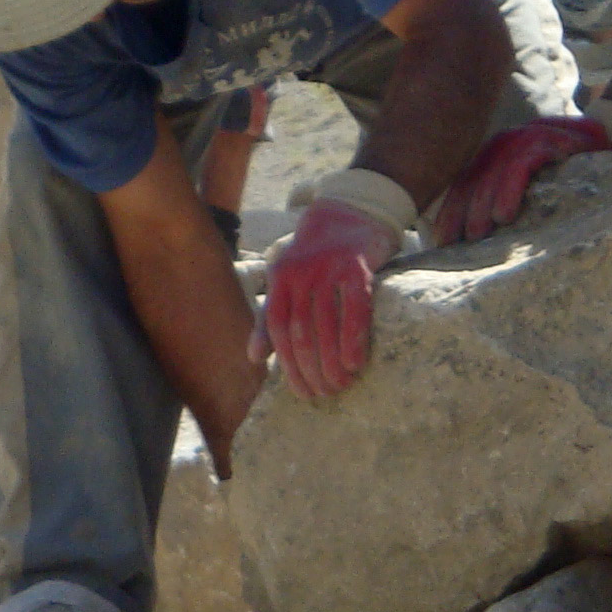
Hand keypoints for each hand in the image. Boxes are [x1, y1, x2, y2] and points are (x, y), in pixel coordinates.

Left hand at [260, 196, 406, 399]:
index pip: (278, 329)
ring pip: (326, 324)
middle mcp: (301, 273)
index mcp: (280, 279)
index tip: (301, 392)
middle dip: (311, 369)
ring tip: (340, 385)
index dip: (288, 365)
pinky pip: (355, 308)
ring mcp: (330, 269)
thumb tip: (254, 358)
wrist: (349, 216)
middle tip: (324, 395)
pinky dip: (353, 339)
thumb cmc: (316, 259)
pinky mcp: (358, 268)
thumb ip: (269, 319)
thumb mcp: (286, 283)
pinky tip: (355, 363)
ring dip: (332, 362)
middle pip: (301, 331)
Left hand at [429, 115, 611, 245]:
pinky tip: (504, 214)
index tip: (441, 241)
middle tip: (454, 244)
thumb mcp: (538, 183)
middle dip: (461, 210)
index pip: (467, 179)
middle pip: (476, 175)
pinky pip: (524, 163)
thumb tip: (480, 234)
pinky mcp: (553, 138)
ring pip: (496, 169)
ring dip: (483, 203)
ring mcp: (531, 135)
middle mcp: (510, 139)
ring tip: (477, 234)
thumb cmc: (576, 169)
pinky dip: (511, 188)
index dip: (452, 209)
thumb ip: (511, 195)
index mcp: (501, 150)